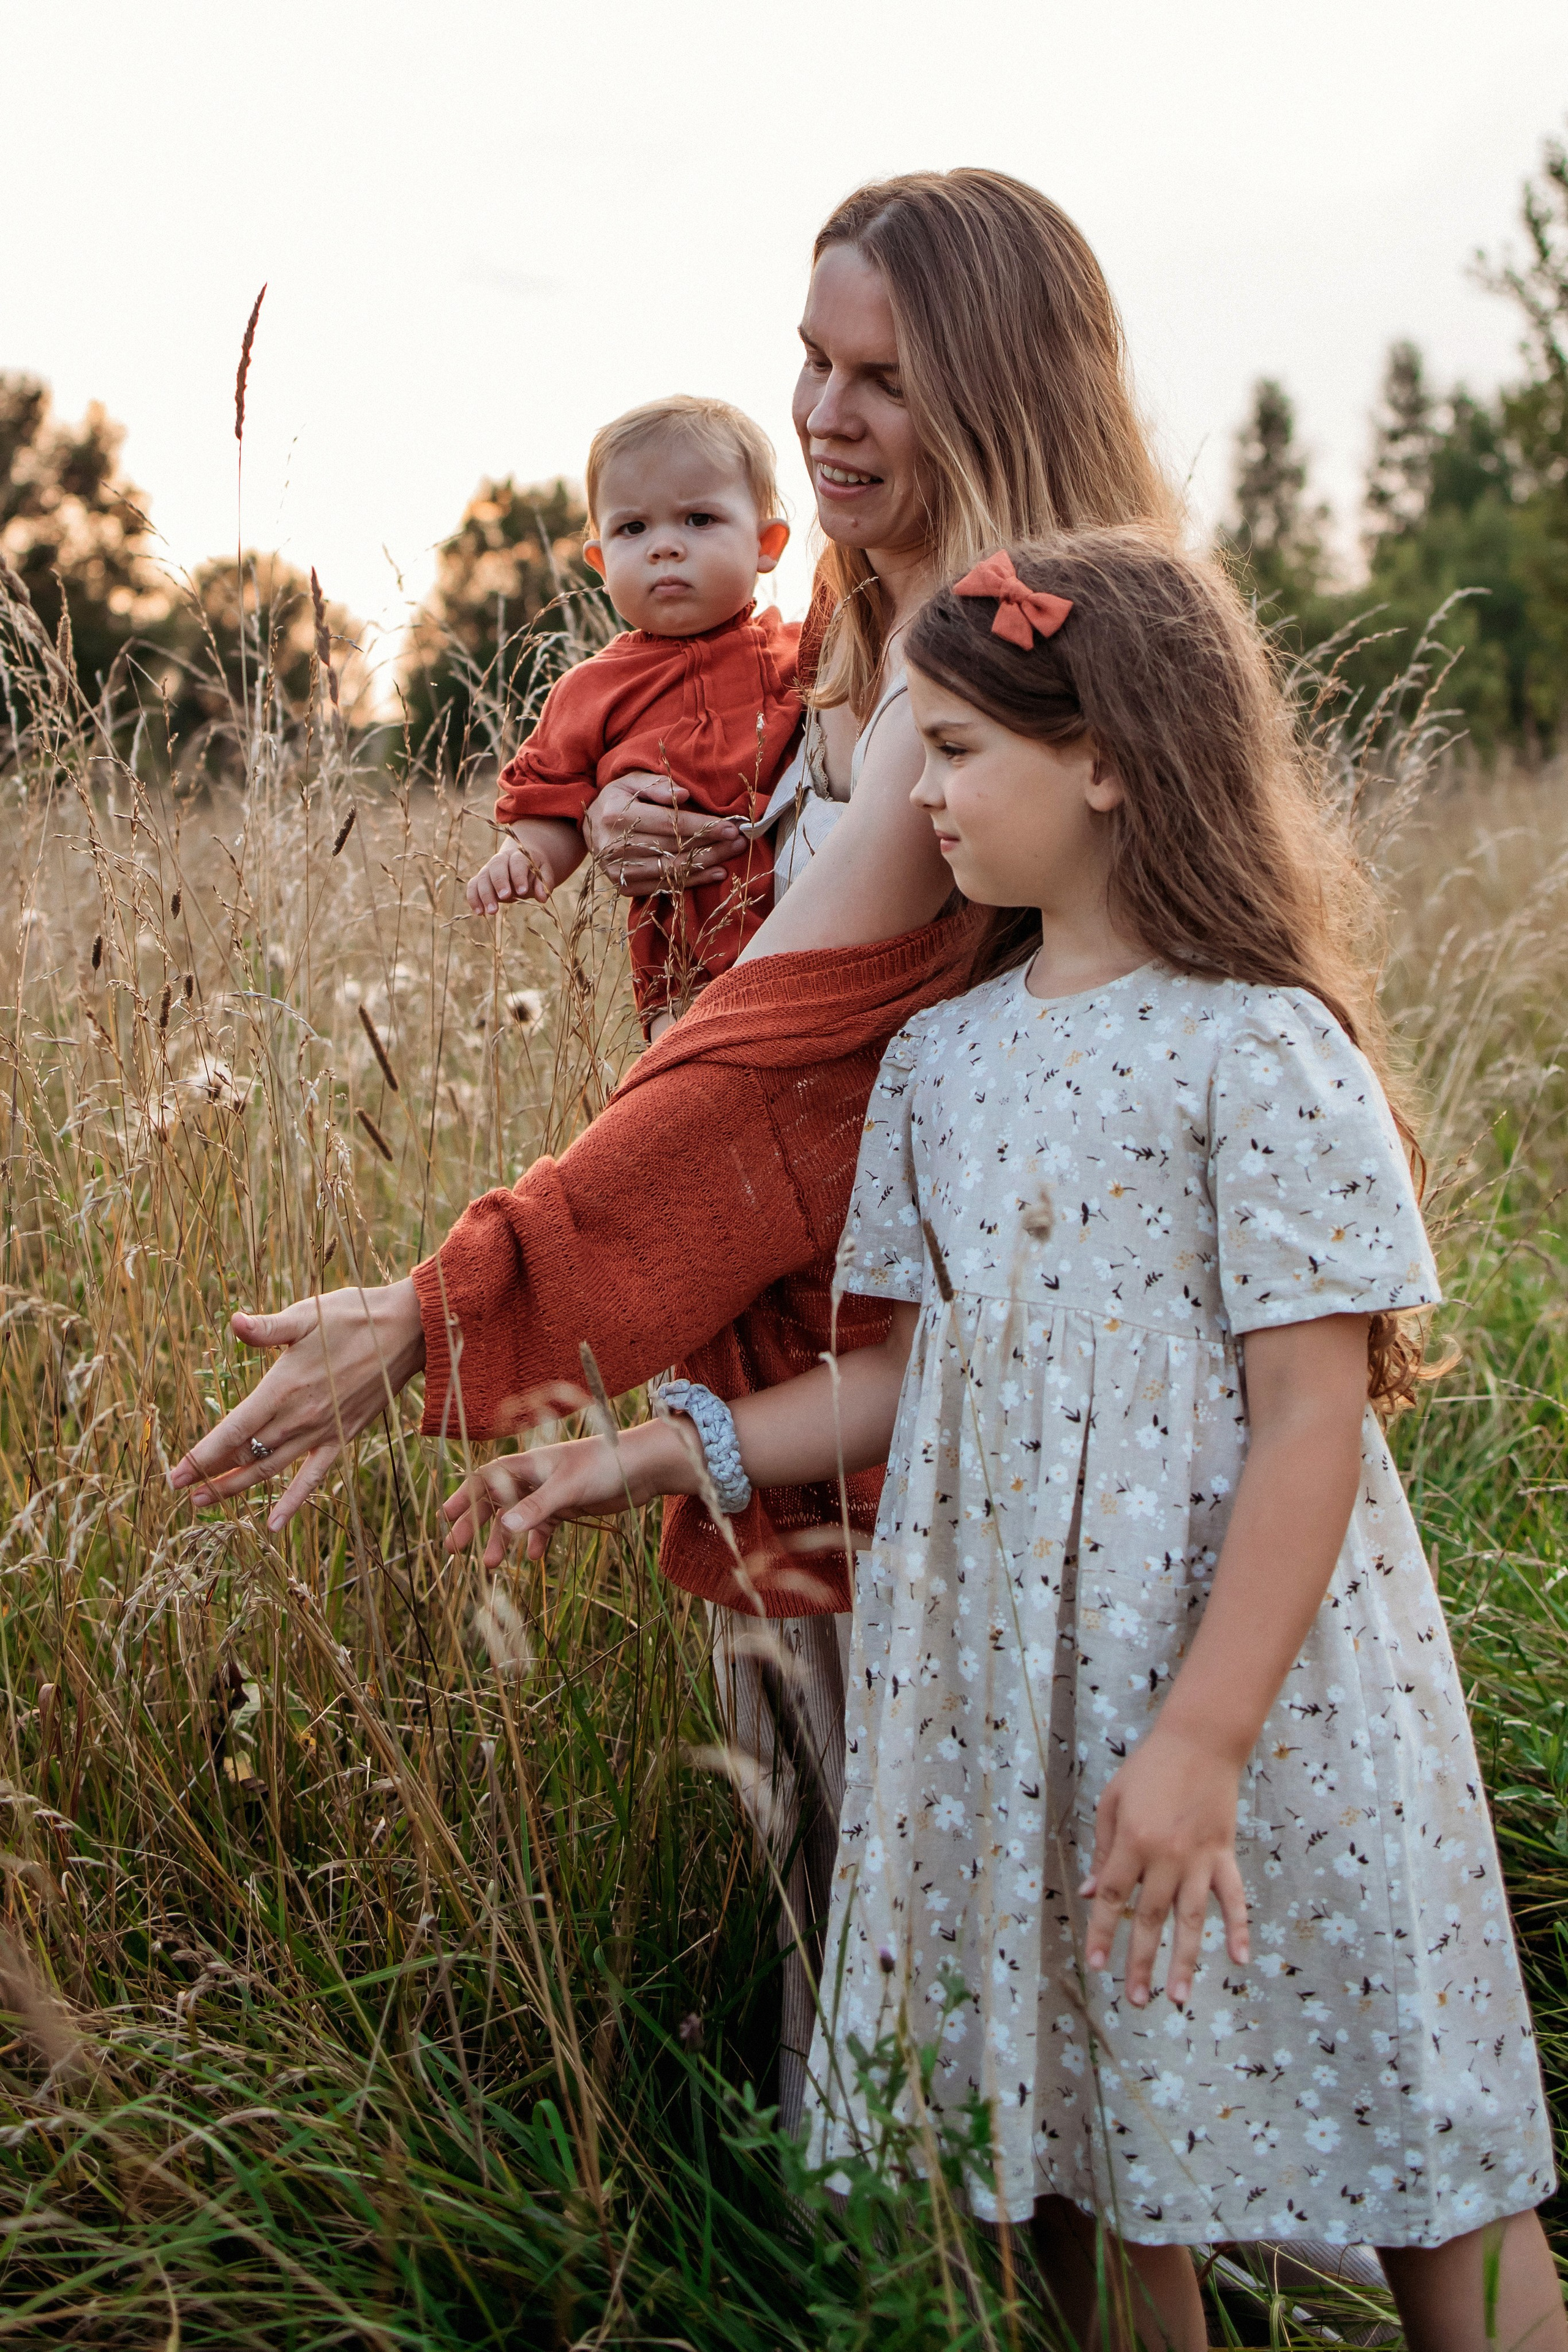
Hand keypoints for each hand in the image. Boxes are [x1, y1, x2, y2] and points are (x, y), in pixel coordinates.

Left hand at [168, 1277, 426, 1530]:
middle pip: (245, 1455)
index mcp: (284, 1387)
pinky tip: (274, 1524)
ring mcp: (322, 1431)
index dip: (202, 1455)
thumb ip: (267, 1327)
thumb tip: (233, 1321)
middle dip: (209, 1476)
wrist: (408, 1333)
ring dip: (236, 1489)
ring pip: (270, 1469)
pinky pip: (313, 1477)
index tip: (174, 1474)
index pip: (233, 1431)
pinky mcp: (342, 1437)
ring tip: (205, 1503)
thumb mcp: (306, 1314)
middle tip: (181, 1491)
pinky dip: (292, 1501)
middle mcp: (299, 1417)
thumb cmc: (353, 1317)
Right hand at [443, 1419, 696, 1564]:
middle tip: (455, 1550)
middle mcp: (535, 1477)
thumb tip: (505, 1528)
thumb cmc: (605, 1464)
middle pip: (495, 1501)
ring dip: (503, 1540)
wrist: (643, 1468)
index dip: (464, 1496)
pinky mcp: (568, 1507)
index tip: (446, 1517)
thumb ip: (537, 1508)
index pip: (486, 1478)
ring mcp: (550, 1493)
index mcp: (528, 1463)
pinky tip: (535, 1558)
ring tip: (492, 1564)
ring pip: (517, 1518)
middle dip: (475, 1524)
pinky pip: (543, 1527)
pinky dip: (537, 1541)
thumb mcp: (568, 1486)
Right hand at [466, 842, 550, 915]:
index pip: (517, 862)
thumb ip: (544, 883)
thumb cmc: (534, 870)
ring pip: (482, 877)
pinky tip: (479, 912)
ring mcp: (488, 869)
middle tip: (505, 897)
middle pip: (496, 867)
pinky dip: (473, 898)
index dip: (519, 876)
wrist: (522, 862)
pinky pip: (473, 886)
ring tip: (492, 912)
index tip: (522, 891)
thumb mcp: (544, 873)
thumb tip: (542, 898)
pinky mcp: (481, 880)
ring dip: (485, 894)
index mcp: (518, 855)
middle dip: (499, 882)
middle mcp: (501, 860)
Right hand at [581, 775, 742, 896]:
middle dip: (711, 844)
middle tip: (740, 840)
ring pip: (673, 870)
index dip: (702, 825)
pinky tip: (716, 873)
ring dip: (708, 864)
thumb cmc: (617, 799)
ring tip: (732, 854)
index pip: (668, 823)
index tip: (731, 826)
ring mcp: (618, 871)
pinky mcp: (624, 887)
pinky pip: (666, 886)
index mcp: (617, 816)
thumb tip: (684, 794)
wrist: (589, 828)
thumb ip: (656, 784)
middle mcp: (615, 847)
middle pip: (674, 848)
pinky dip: (693, 881)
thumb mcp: (631, 781)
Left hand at [1080, 1724, 1249, 2007]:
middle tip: (1136, 2000)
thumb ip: (1103, 1850)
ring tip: (1176, 1998)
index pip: (1112, 1897)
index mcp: (1133, 1842)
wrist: (1199, 1742)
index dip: (1102, 1932)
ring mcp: (1199, 1858)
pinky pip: (1233, 1898)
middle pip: (1149, 1918)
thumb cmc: (1149, 1770)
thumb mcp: (1113, 1802)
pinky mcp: (1224, 1855)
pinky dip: (1238, 1928)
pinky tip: (1239, 1960)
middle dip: (1141, 1961)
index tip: (1095, 1965)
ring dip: (1184, 1960)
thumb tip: (1088, 1893)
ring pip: (1191, 1918)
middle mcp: (1166, 1856)